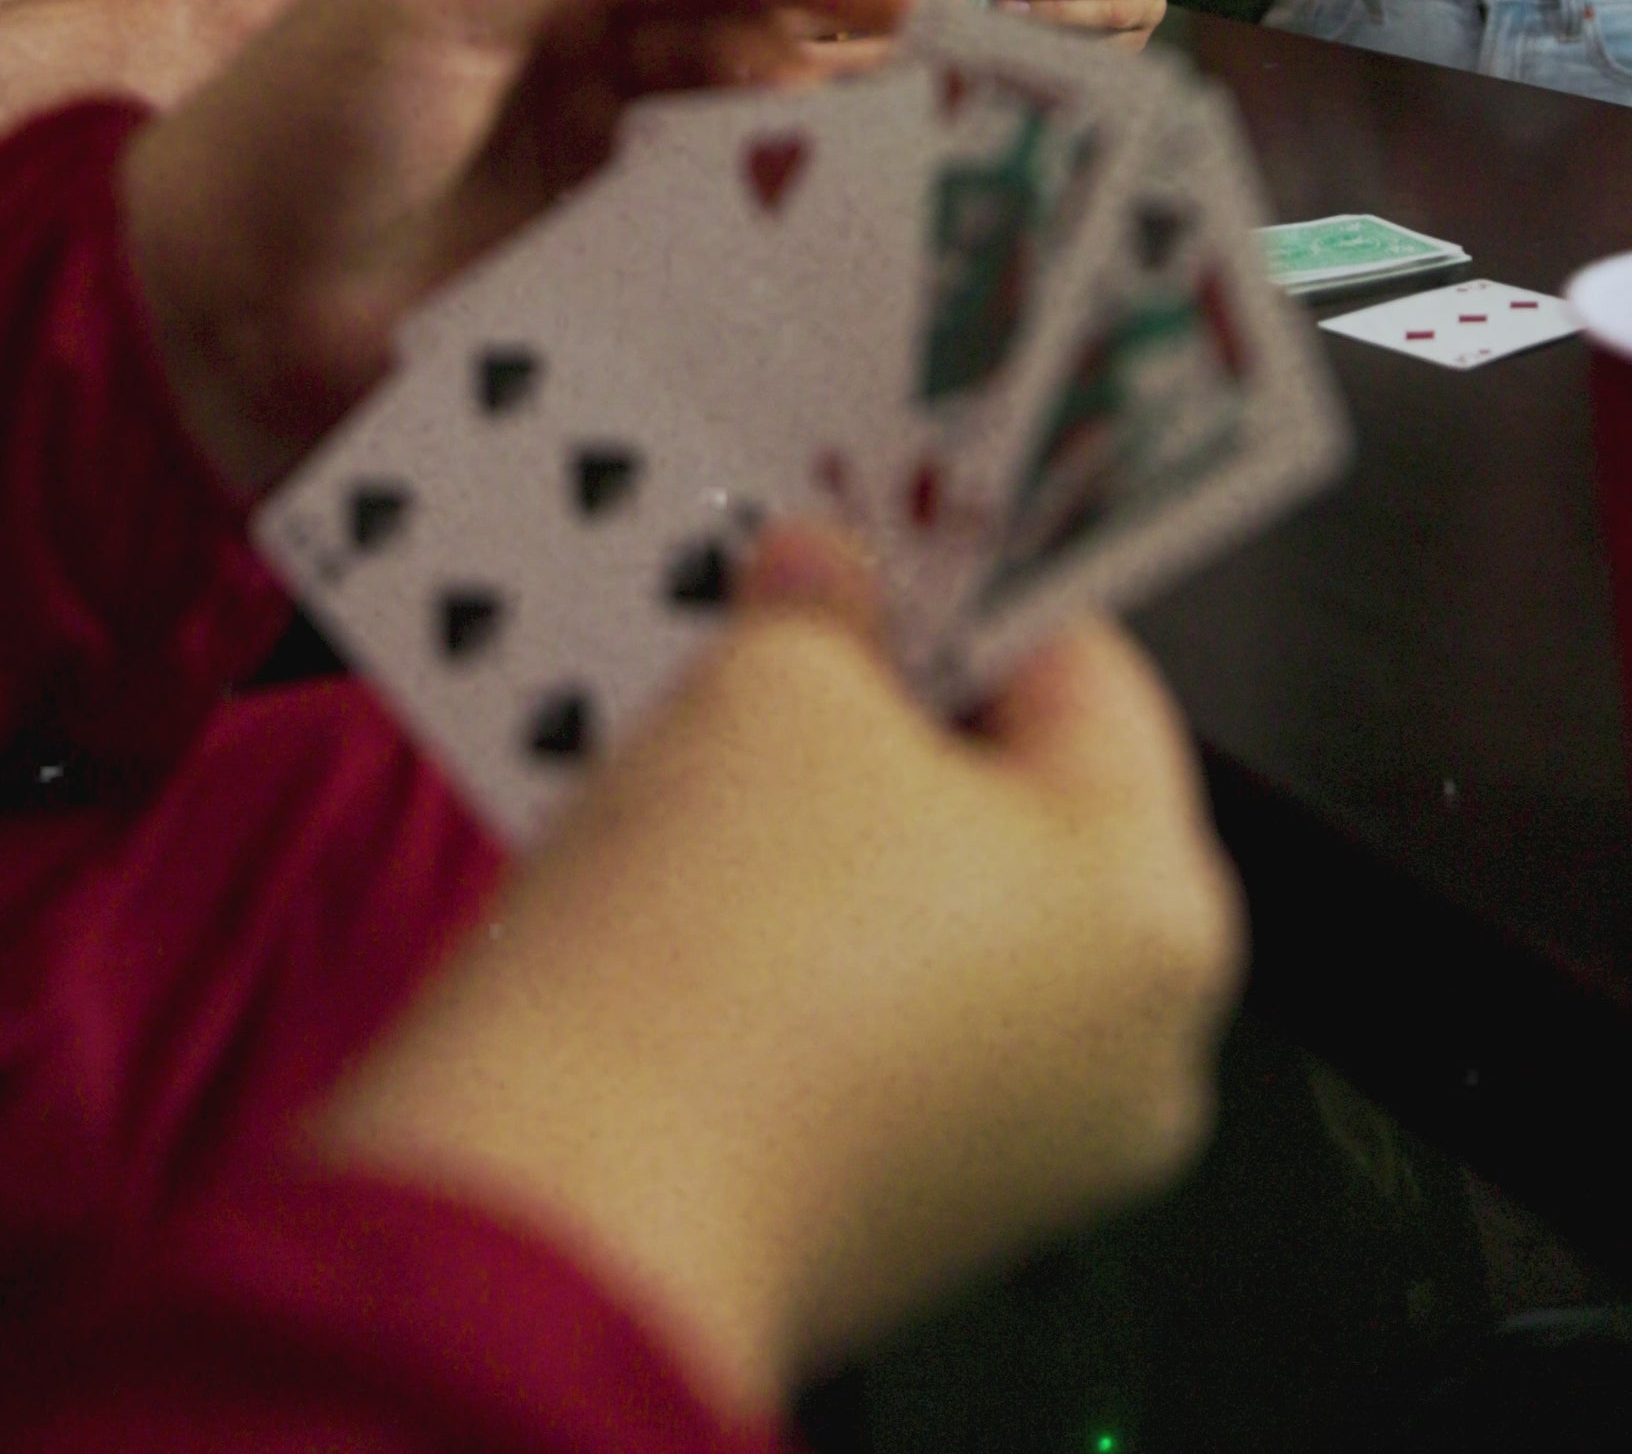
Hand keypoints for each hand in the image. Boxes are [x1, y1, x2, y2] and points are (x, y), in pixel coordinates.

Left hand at [120, 0, 910, 498]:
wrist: (205, 295)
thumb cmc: (299, 118)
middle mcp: (575, 62)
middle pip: (736, 41)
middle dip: (831, 53)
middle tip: (933, 89)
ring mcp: (582, 171)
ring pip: (731, 140)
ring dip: (810, 143)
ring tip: (900, 161)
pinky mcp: (581, 273)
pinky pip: (696, 242)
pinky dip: (763, 234)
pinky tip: (824, 245)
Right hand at [314, 533, 1243, 1415]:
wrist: (565, 1204)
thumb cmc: (707, 962)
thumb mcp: (773, 688)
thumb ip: (825, 606)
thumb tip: (825, 581)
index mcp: (1159, 910)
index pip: (1083, 662)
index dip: (960, 571)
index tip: (877, 518)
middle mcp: (1132, 1046)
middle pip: (1014, 795)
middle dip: (885, 700)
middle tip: (773, 616)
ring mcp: (1020, 1144)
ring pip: (934, 907)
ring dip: (827, 816)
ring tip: (702, 738)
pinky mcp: (902, 1205)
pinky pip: (873, 1013)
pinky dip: (796, 937)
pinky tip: (686, 869)